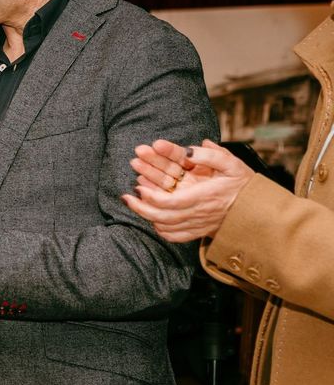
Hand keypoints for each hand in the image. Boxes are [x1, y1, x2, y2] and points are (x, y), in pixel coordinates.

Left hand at [122, 139, 254, 241]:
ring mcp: (198, 225)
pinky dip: (160, 229)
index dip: (152, 197)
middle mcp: (199, 214)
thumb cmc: (243, 184)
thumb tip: (191, 148)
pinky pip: (175, 236)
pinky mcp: (199, 232)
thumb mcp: (232, 163)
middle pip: (163, 217)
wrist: (258, 209)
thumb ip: (212, 155)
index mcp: (205, 196)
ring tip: (133, 204)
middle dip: (141, 208)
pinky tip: (152, 219)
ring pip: (166, 227)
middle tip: (125, 198)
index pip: (172, 202)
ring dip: (147, 216)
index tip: (138, 187)